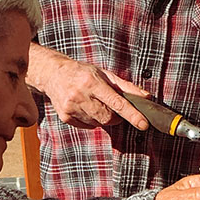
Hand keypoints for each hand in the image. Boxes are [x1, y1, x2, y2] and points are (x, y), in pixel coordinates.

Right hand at [27, 43, 149, 128]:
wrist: (53, 74)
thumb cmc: (82, 73)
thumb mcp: (104, 74)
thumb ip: (126, 87)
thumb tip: (146, 97)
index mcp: (92, 82)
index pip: (116, 102)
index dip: (132, 114)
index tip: (143, 124)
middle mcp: (80, 95)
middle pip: (108, 117)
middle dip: (116, 116)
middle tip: (112, 106)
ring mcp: (71, 107)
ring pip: (98, 123)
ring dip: (102, 117)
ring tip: (94, 103)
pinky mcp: (65, 117)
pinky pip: (88, 126)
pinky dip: (92, 120)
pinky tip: (85, 107)